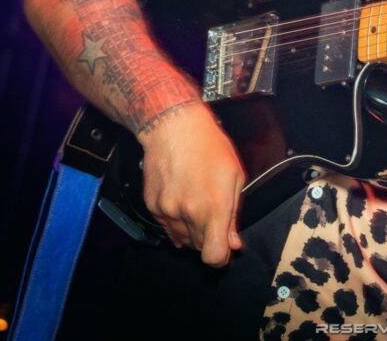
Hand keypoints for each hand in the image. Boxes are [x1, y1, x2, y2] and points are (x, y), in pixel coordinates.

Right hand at [136, 103, 244, 265]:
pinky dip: (176, 221)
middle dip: (209, 239)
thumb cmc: (209, 147)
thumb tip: (233, 244)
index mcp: (213, 208)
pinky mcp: (152, 207)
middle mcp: (188, 214)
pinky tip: (182, 199)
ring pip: (182, 239)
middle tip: (214, 218)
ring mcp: (167, 211)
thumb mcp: (235, 176)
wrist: (173, 128)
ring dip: (192, 232)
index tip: (225, 249)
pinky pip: (167, 227)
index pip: (213, 256)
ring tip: (198, 204)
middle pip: (199, 248)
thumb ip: (234, 214)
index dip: (221, 258)